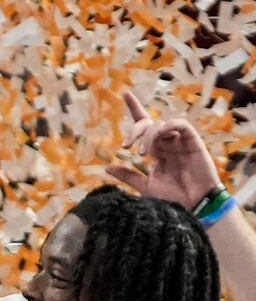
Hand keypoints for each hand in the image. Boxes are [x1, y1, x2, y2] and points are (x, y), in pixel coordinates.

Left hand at [108, 91, 221, 210]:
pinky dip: (167, 126)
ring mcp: (180, 142)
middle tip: (126, 145)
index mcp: (156, 151)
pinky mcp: (193, 142)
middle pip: (148, 124)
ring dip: (148, 135)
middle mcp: (167, 143)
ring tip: (142, 152)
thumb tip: (107, 166)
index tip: (125, 94)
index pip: (144, 125)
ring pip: (161, 125)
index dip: (135, 108)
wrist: (193, 207)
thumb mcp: (145, 186)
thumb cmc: (172, 198)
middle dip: (134, 130)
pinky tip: (159, 137)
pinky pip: (180, 125)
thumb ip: (127, 175)